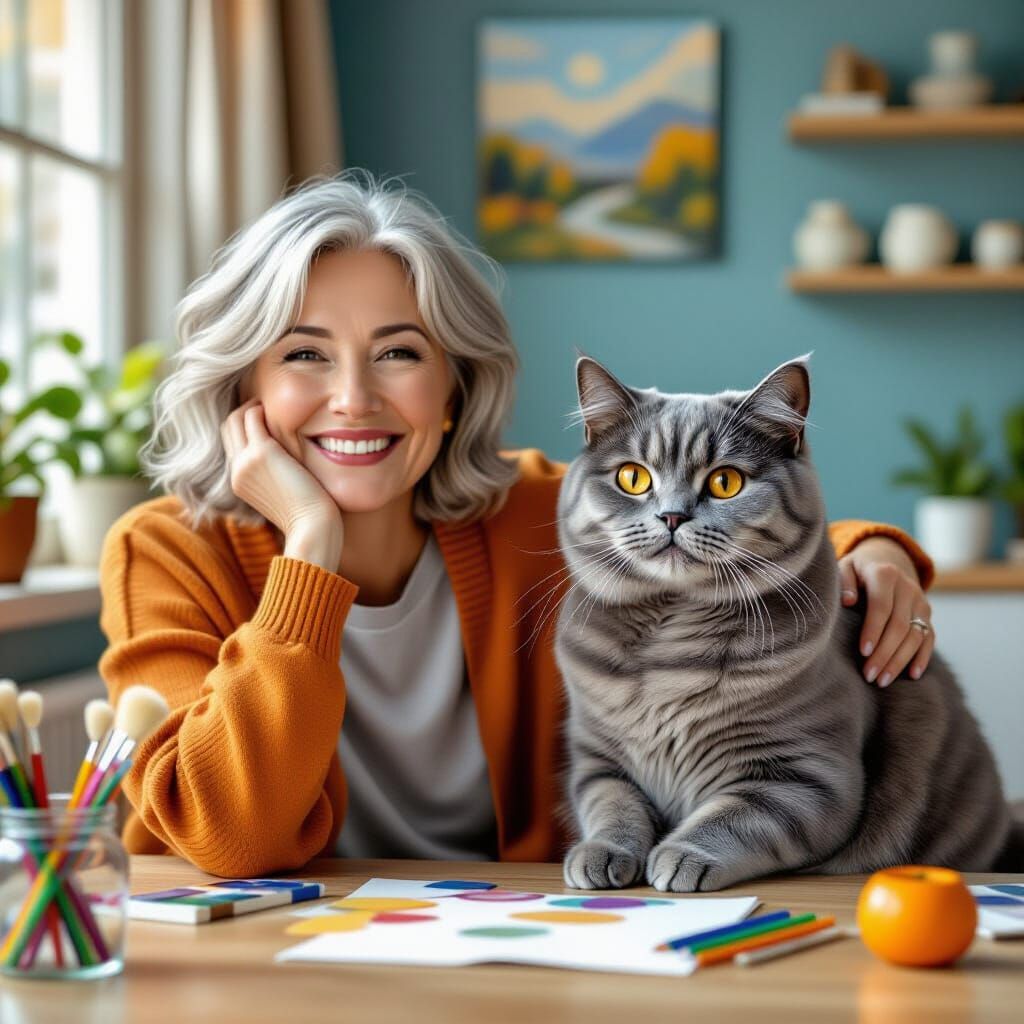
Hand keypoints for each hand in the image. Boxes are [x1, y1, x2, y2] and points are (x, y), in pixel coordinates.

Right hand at [220, 400, 342, 571]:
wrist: (312, 528)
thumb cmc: (309, 516)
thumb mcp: (284, 495)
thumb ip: (277, 477)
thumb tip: (289, 466)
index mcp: (240, 482)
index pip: (231, 444)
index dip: (243, 427)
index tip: (262, 418)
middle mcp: (237, 471)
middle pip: (228, 428)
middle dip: (243, 411)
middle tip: (264, 404)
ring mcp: (246, 461)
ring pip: (236, 418)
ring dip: (251, 405)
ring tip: (269, 401)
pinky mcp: (262, 453)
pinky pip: (253, 417)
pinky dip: (261, 407)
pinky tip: (277, 406)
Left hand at [838, 537, 933, 686]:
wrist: (884, 560)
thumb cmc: (856, 571)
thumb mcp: (846, 568)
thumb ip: (844, 582)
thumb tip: (847, 600)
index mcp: (885, 574)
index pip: (881, 606)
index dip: (873, 630)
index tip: (863, 652)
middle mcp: (907, 588)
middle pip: (899, 626)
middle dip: (885, 653)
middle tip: (869, 676)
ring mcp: (921, 602)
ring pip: (915, 636)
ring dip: (900, 661)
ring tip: (882, 681)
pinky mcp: (927, 615)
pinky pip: (929, 638)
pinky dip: (922, 657)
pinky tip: (912, 675)